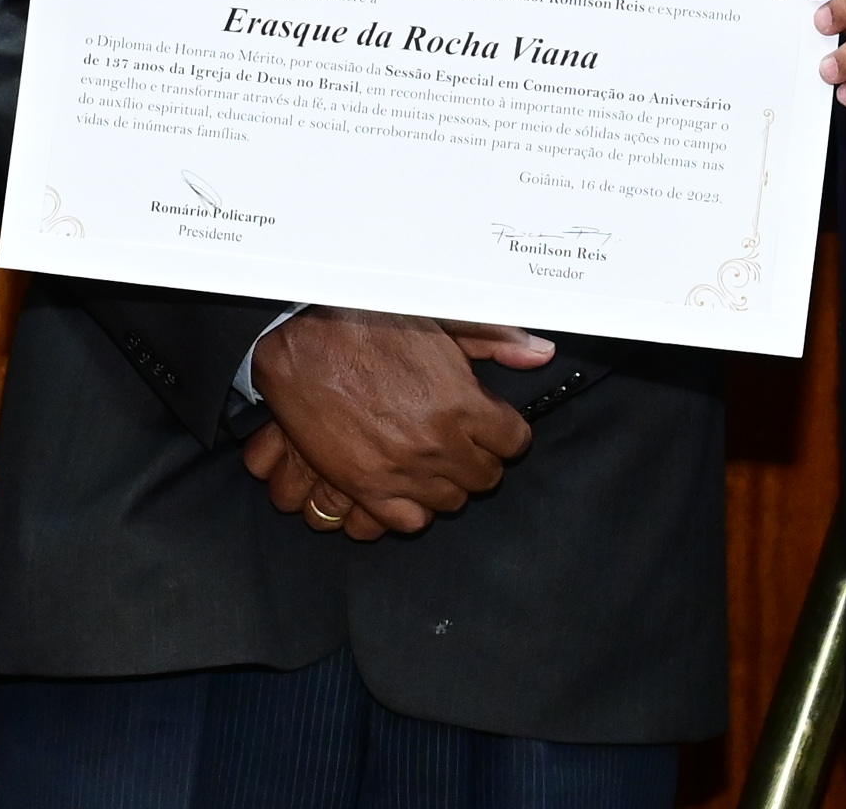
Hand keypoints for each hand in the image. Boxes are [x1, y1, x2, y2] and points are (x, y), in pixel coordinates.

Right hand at [247, 308, 545, 533]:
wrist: (305, 345)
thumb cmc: (369, 327)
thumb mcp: (441, 323)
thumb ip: (496, 341)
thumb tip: (541, 353)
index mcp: (463, 403)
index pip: (514, 441)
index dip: (504, 431)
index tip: (491, 424)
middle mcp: (439, 443)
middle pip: (486, 476)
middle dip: (478, 456)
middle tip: (460, 438)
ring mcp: (403, 471)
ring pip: (451, 501)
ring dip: (446, 482)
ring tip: (430, 458)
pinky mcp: (366, 487)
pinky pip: (409, 522)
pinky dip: (413, 507)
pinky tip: (407, 483)